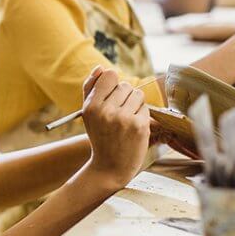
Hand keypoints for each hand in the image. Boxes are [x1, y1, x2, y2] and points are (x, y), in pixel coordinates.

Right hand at [80, 67, 150, 187]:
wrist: (109, 168)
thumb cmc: (99, 136)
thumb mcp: (88, 113)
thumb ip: (91, 87)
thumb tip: (100, 67)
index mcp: (91, 106)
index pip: (109, 74)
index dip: (113, 84)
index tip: (111, 96)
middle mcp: (106, 111)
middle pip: (125, 85)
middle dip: (124, 97)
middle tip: (118, 114)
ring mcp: (123, 119)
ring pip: (137, 94)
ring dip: (135, 105)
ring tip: (126, 120)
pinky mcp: (139, 126)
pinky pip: (145, 108)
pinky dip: (142, 116)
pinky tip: (133, 128)